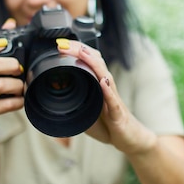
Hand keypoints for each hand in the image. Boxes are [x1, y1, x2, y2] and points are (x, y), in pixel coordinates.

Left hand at [56, 38, 155, 153]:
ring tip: (82, 53)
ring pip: (105, 77)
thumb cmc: (110, 125)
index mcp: (98, 86)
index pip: (89, 62)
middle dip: (80, 51)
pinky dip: (107, 91)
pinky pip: (112, 101)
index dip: (76, 51)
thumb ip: (74, 104)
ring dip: (93, 64)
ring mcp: (113, 100)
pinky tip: (103, 83)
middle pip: (96, 63)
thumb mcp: (87, 113)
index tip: (60, 45)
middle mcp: (107, 88)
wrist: (130, 139)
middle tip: (63, 44)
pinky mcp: (118, 114)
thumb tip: (53, 101)